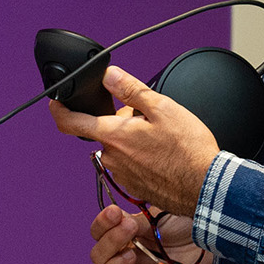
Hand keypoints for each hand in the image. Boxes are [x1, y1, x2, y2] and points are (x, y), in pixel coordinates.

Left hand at [49, 65, 221, 217]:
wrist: (207, 188)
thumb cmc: (189, 151)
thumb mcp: (162, 108)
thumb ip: (131, 90)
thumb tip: (110, 75)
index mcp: (114, 136)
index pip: (71, 123)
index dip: (59, 110)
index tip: (56, 102)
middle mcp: (112, 158)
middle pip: (105, 131)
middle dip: (120, 121)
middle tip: (148, 119)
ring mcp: (122, 175)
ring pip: (119, 148)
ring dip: (132, 140)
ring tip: (162, 140)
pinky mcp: (135, 186)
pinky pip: (130, 165)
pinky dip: (141, 156)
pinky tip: (164, 156)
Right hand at [90, 204, 209, 263]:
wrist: (213, 241)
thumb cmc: (188, 224)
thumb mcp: (163, 214)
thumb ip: (139, 216)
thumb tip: (118, 211)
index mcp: (124, 234)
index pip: (97, 232)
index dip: (101, 224)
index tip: (115, 213)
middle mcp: (125, 255)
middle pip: (97, 257)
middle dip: (109, 241)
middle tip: (131, 228)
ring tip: (132, 256)